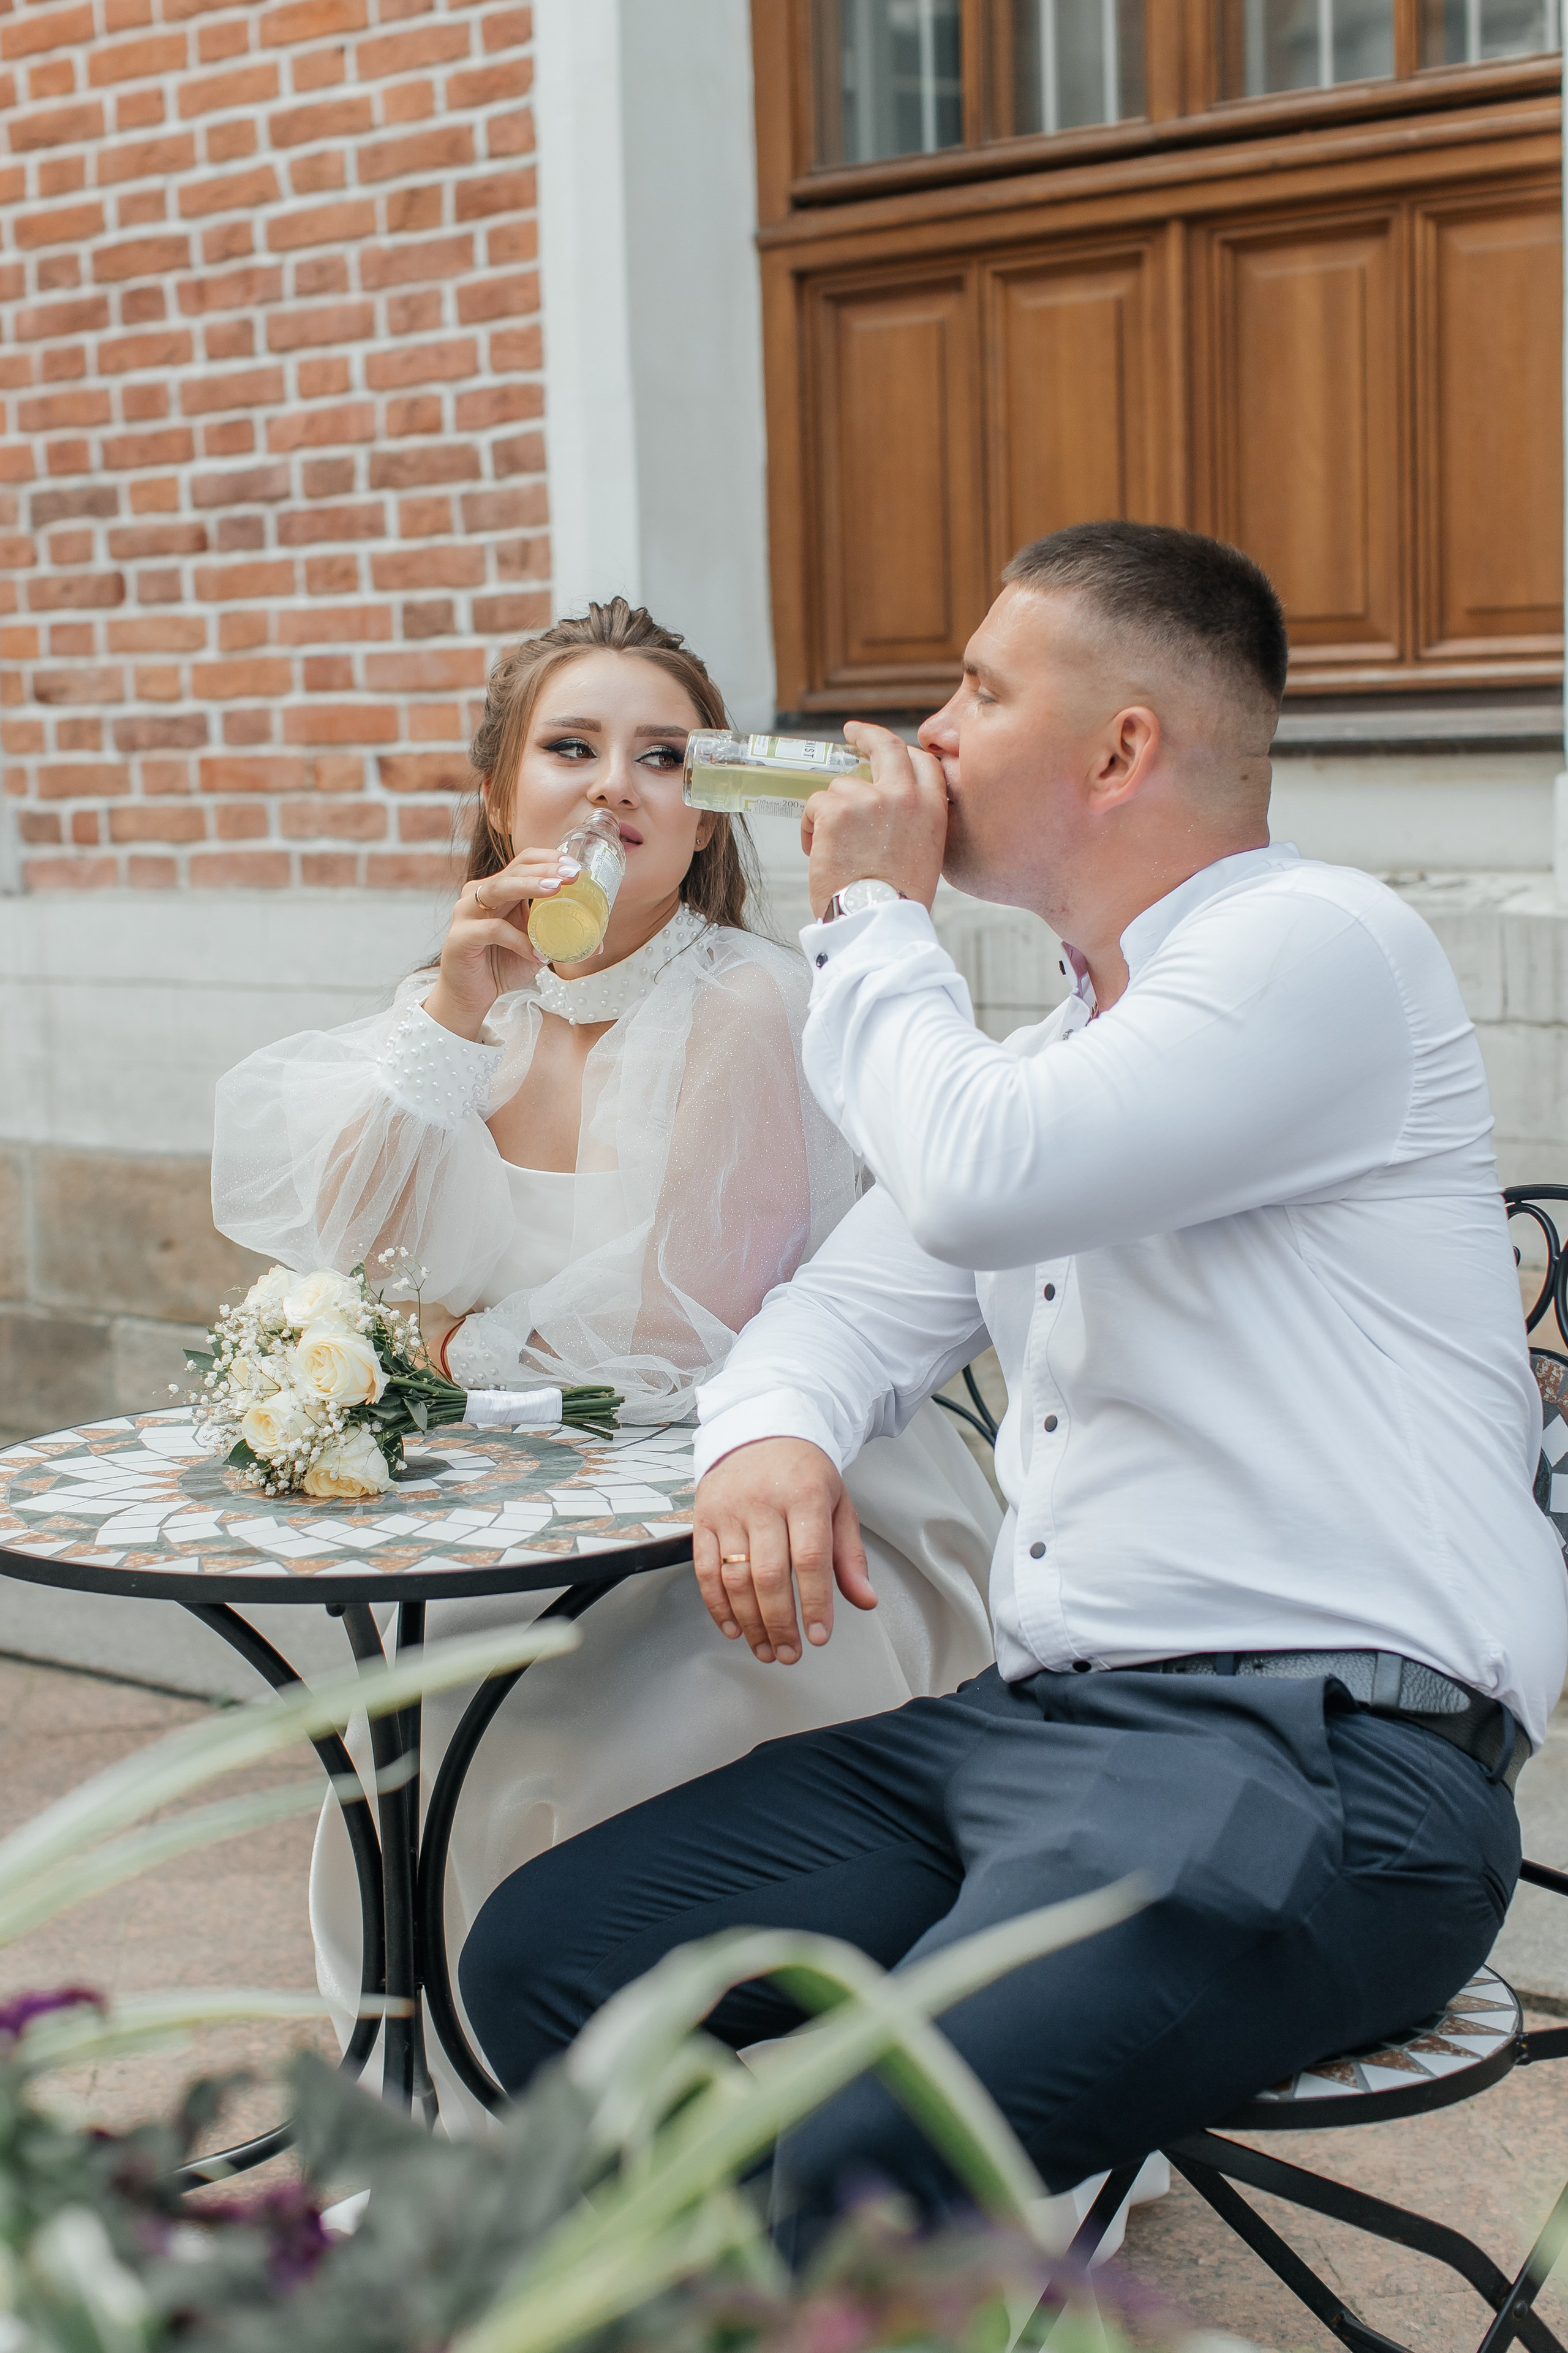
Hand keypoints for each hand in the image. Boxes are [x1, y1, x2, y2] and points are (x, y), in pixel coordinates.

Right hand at [422, 851, 571, 1039]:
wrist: (471, 996)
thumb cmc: (501, 965)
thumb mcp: (536, 948)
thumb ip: (560, 940)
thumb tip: (598, 942)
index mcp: (500, 890)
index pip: (524, 862)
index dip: (550, 859)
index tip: (576, 867)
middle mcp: (480, 894)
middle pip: (514, 870)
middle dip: (545, 869)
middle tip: (571, 874)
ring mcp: (466, 912)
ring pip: (499, 888)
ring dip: (529, 887)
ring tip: (556, 890)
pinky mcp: (460, 936)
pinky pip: (493, 931)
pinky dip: (519, 941)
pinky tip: (538, 953)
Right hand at [693, 1437, 876, 1663]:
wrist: (760, 1431)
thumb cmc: (803, 1472)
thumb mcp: (838, 1505)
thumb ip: (850, 1556)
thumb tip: (865, 1600)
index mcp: (804, 1495)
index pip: (810, 1558)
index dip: (815, 1603)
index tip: (820, 1636)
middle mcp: (762, 1502)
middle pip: (769, 1575)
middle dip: (780, 1623)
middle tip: (791, 1653)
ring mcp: (728, 1510)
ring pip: (734, 1577)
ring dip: (749, 1622)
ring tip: (765, 1649)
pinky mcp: (703, 1518)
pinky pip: (705, 1569)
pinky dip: (717, 1605)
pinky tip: (734, 1628)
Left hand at [800, 722, 947, 920]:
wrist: (876, 922)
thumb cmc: (896, 900)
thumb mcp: (924, 854)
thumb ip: (913, 821)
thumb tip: (887, 804)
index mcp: (933, 809)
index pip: (922, 762)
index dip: (902, 752)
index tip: (886, 748)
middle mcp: (905, 796)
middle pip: (887, 747)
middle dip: (868, 735)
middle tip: (852, 733)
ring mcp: (870, 799)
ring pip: (841, 786)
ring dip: (831, 811)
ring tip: (834, 849)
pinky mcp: (837, 809)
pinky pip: (816, 804)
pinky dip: (811, 826)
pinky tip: (821, 853)